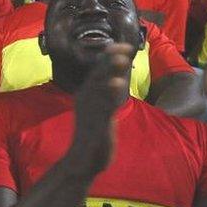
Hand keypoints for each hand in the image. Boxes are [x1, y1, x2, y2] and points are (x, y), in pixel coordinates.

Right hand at [67, 42, 132, 175]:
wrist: (82, 160)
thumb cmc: (94, 134)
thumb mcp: (100, 109)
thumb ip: (107, 93)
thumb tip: (118, 76)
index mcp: (86, 94)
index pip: (98, 71)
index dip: (110, 57)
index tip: (124, 45)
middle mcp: (86, 99)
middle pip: (98, 75)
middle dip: (111, 60)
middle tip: (124, 46)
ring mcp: (90, 111)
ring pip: (101, 88)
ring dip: (111, 72)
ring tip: (120, 59)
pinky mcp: (97, 124)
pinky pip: (104, 107)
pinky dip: (110, 94)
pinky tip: (118, 84)